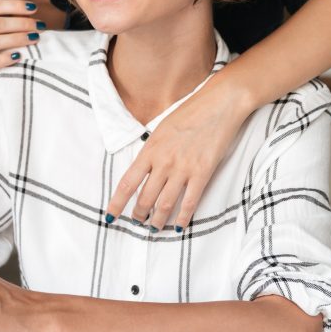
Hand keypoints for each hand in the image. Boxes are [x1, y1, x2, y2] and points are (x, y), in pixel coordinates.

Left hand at [107, 70, 247, 229]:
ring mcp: (183, 168)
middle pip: (144, 198)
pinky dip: (183, 217)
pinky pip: (189, 202)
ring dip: (157, 220)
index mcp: (150, 149)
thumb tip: (145, 167)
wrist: (219, 103)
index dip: (117, 202)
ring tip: (154, 228)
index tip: (111, 216)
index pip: (127, 182)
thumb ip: (153, 148)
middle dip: (138, 214)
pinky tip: (179, 226)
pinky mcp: (203, 172)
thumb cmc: (190, 111)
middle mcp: (163, 161)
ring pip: (164, 204)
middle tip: (137, 221)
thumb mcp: (163, 127)